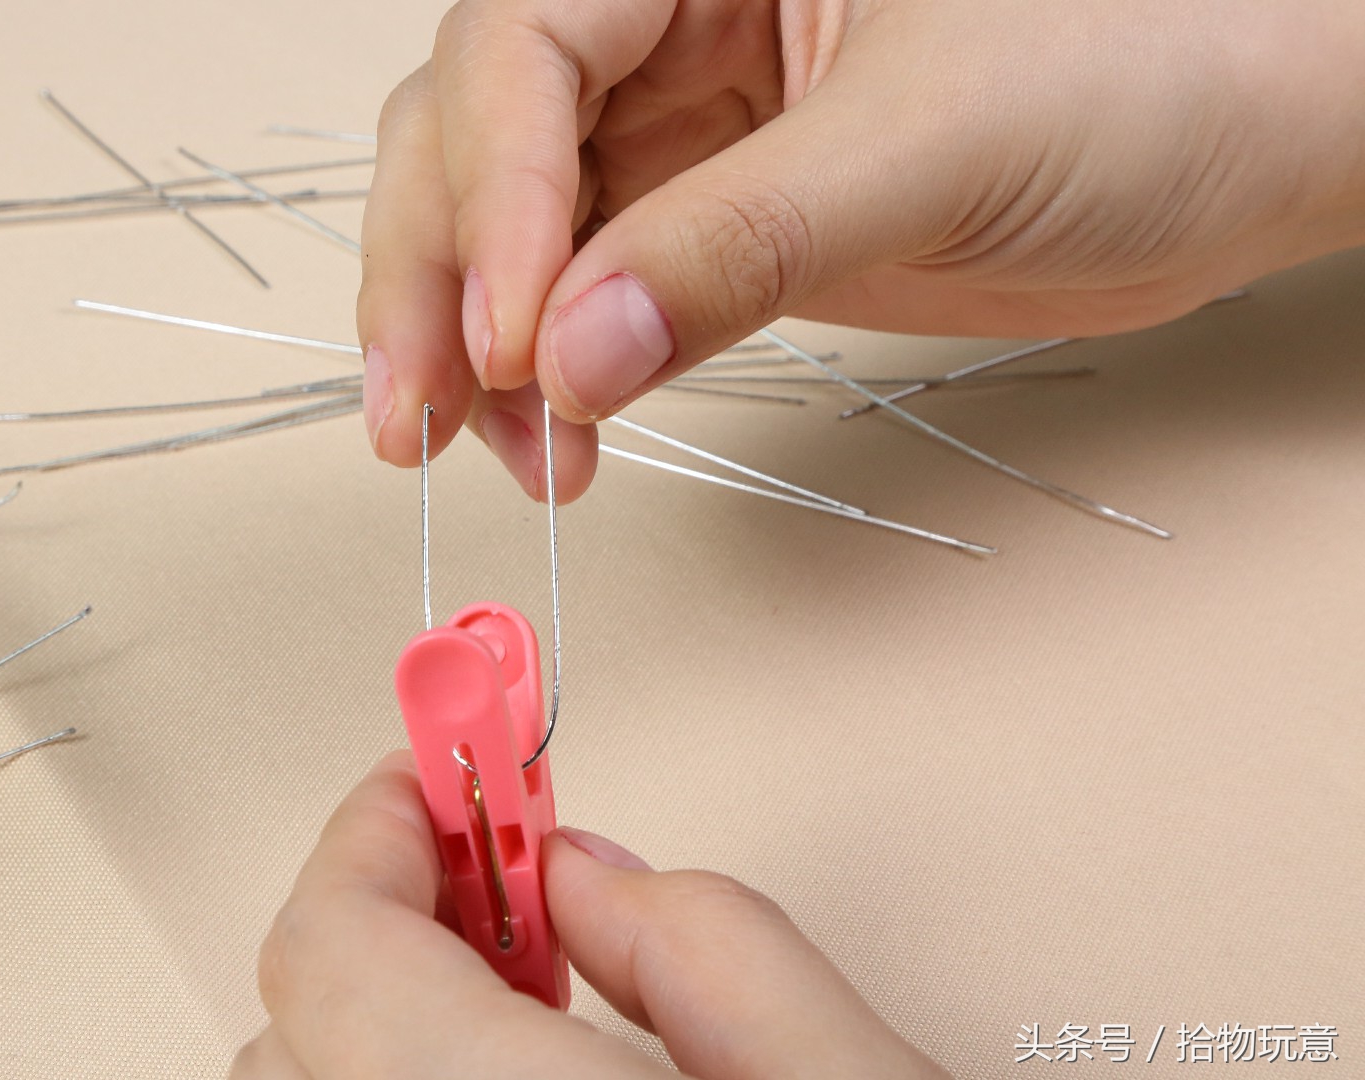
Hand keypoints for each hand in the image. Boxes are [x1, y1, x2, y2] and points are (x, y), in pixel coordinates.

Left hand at [233, 752, 949, 1078]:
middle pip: (296, 1024)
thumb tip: (591, 876)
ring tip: (528, 992)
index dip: (380, 828)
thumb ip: (713, 950)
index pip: (328, 942)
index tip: (449, 768)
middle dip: (389, 916)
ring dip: (383, 1016)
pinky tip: (520, 1075)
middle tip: (506, 874)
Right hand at [355, 0, 1364, 499]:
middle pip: (470, 135)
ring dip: (476, 348)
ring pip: (504, 227)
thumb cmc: (1144, 64)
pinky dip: (550, 377)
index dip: (495, 197)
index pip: (525, 49)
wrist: (1244, 141)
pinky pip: (579, 297)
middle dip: (436, 281)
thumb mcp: (932, 144)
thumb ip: (741, 245)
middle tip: (423, 417)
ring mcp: (678, 125)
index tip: (513, 338)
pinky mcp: (706, 220)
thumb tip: (573, 355)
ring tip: (514, 459)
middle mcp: (665, 20)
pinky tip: (561, 439)